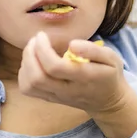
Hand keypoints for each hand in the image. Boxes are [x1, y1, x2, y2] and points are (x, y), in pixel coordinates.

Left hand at [18, 31, 136, 117]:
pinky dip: (24, 73)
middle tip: (35, 39)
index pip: (54, 67)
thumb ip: (92, 50)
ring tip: (33, 49)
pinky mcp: (49, 98)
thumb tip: (72, 44)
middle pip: (37, 77)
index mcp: (83, 77)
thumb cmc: (109, 75)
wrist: (108, 102)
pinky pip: (28, 89)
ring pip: (29, 85)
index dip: (42, 49)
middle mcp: (67, 90)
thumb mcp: (112, 59)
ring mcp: (56, 96)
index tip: (42, 35)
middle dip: (30, 54)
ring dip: (26, 63)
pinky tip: (32, 62)